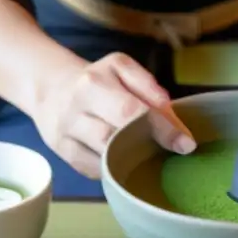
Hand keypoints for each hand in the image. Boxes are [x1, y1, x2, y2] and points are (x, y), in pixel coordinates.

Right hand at [31, 52, 195, 178]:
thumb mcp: (120, 67)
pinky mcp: (63, 155)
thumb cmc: (97, 80)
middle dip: (147, 146)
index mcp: (92, 84)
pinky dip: (114, 168)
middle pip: (114, 139)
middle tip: (171, 151)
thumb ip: (146, 84)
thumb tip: (168, 110)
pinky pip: (95, 170)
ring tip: (148, 154)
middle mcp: (74, 111)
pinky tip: (125, 159)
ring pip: (104, 159)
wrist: (51, 90)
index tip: (186, 144)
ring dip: (131, 160)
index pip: (130, 111)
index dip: (161, 129)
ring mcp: (64, 137)